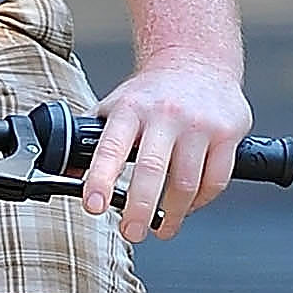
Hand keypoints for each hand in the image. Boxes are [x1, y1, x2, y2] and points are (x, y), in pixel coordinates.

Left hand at [81, 56, 251, 245]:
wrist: (197, 60)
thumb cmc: (152, 93)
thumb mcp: (115, 107)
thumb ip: (92, 141)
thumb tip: (64, 176)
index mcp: (130, 109)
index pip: (111, 148)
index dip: (100, 180)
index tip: (94, 206)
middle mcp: (165, 114)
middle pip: (151, 171)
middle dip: (139, 210)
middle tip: (131, 232)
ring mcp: (199, 123)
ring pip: (186, 184)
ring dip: (172, 215)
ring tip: (161, 228)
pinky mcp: (228, 133)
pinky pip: (215, 181)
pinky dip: (200, 202)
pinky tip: (188, 206)